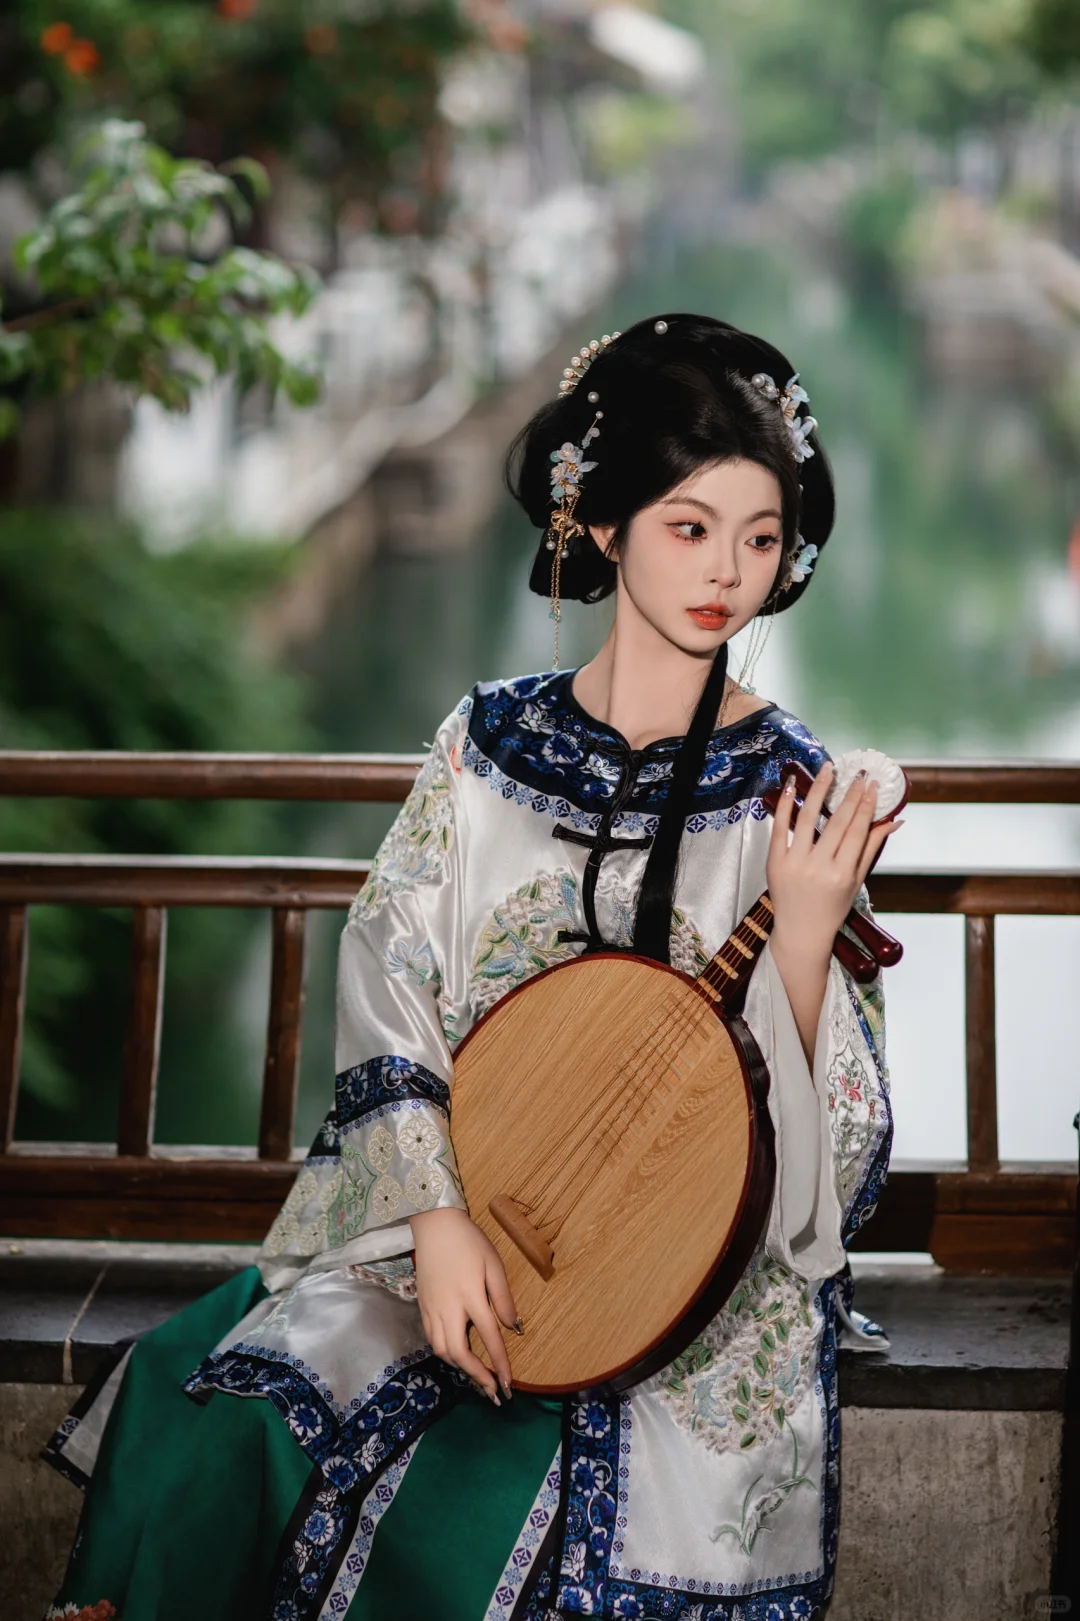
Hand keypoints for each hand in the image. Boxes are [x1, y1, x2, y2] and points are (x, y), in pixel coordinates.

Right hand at [410, 1206, 517, 1404]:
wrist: (434, 1226)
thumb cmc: (469, 1242)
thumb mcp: (493, 1264)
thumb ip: (503, 1298)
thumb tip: (513, 1327)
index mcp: (470, 1296)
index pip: (489, 1337)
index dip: (500, 1363)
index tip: (509, 1384)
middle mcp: (448, 1308)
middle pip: (459, 1353)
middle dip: (476, 1376)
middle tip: (492, 1391)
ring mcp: (432, 1309)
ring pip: (442, 1351)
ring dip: (460, 1368)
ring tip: (477, 1377)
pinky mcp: (422, 1307)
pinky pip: (432, 1339)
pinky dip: (446, 1354)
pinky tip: (457, 1356)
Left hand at [766, 760, 902, 959]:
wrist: (800, 932)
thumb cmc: (832, 908)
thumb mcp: (856, 881)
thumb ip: (871, 848)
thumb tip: (894, 821)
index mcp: (843, 873)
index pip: (857, 830)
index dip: (865, 805)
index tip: (871, 785)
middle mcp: (819, 867)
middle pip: (837, 822)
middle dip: (850, 794)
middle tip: (857, 773)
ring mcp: (794, 864)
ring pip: (808, 818)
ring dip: (819, 790)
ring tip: (828, 769)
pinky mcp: (774, 862)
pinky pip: (780, 828)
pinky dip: (786, 805)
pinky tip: (794, 786)